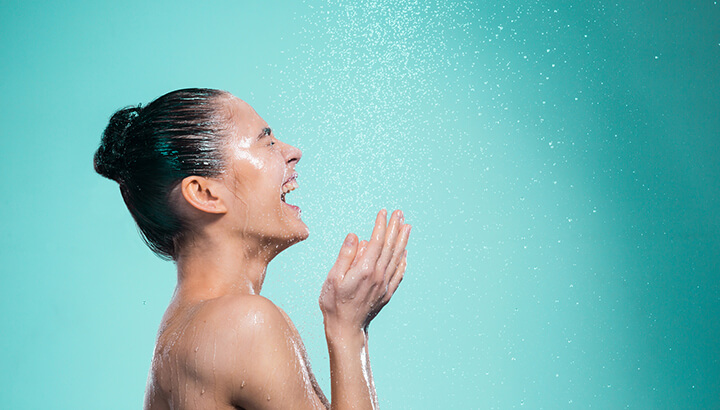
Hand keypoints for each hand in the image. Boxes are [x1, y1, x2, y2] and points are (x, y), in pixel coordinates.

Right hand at [319, 209, 410, 333]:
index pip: (376, 242)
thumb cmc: (334, 304)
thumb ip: (345, 256)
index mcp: (364, 270)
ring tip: (407, 226)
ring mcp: (384, 285)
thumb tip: (355, 236)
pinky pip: (398, 273)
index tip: (383, 212)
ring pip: (396, 258)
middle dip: (395, 228)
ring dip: (402, 241)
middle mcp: (378, 276)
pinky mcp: (387, 293)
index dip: (380, 226)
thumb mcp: (333, 278)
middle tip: (400, 213)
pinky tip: (405, 254)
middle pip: (390, 247)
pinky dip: (403, 261)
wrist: (346, 329)